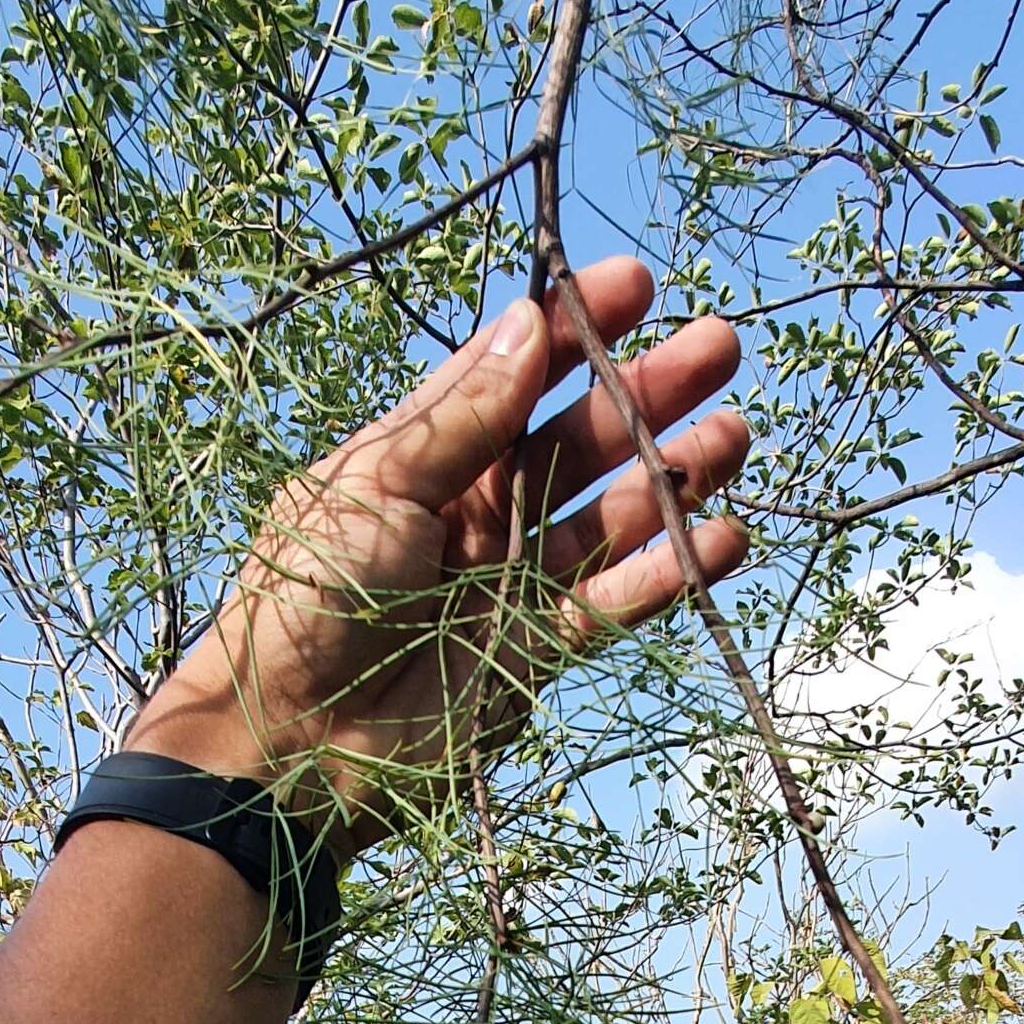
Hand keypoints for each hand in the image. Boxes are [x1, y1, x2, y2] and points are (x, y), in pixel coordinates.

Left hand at [129, 257, 749, 858]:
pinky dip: (671, 571)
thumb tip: (530, 321)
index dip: (574, 327)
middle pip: (579, 436)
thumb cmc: (304, 596)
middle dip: (647, 390)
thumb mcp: (375, 484)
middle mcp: (476, 509)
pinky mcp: (540, 650)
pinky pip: (617, 600)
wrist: (290, 739)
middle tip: (719, 346)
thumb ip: (464, 414)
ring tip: (734, 434)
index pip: (514, 372)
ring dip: (672, 473)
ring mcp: (512, 578)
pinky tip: (723, 537)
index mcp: (425, 457)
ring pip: (610, 512)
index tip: (638, 284)